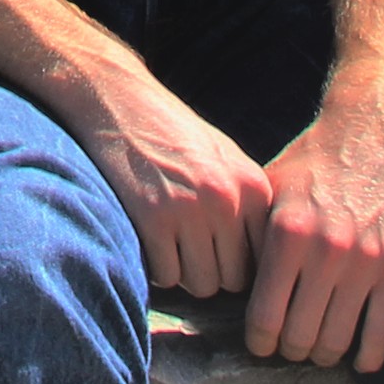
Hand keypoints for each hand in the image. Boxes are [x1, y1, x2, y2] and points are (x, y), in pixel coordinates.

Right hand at [50, 57, 273, 301]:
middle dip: (213, 271)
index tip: (222, 256)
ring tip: (171, 241)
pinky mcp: (152, 218)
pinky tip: (150, 238)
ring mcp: (190, 210)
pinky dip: (157, 267)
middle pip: (234, 279)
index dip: (242, 263)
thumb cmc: (174, 134)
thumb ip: (248, 205)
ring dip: (184, 272)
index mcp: (253, 186)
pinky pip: (166, 276)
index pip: (265, 259)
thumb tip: (263, 265)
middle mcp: (227, 200)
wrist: (118, 99)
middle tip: (190, 248)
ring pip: (202, 284)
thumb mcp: (226, 159)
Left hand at [247, 97, 383, 369]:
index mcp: (287, 235)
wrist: (376, 134)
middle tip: (288, 348)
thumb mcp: (271, 189)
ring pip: (338, 339)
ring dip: (324, 354)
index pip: (265, 315)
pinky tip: (359, 362)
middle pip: (301, 335)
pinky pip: (381, 330)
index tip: (259, 344)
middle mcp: (325, 254)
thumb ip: (253, 235)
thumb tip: (230, 284)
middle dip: (290, 350)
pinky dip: (367, 356)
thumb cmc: (315, 161)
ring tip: (317, 350)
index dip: (259, 340)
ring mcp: (365, 264)